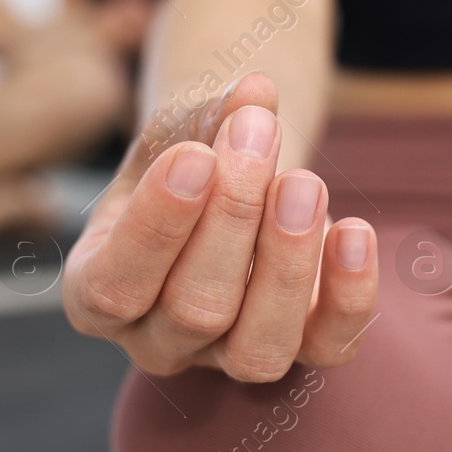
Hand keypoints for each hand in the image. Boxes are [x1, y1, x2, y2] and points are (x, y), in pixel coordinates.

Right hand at [63, 72, 378, 381]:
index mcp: (96, 292)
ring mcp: (227, 357)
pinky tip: (355, 231)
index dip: (157, 225)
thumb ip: (205, 113)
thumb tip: (255, 94)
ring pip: (258, 349)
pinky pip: (328, 348)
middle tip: (259, 135)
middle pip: (193, 311)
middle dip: (232, 217)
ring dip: (288, 262)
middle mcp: (157, 340)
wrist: (234, 181)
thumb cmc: (188, 157)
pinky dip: (350, 295)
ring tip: (304, 183)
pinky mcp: (300, 354)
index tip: (196, 155)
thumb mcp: (177, 128)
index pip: (115, 287)